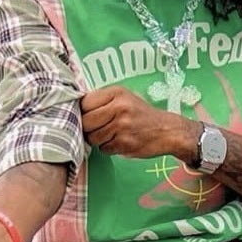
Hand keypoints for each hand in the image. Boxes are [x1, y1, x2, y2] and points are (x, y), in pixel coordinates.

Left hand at [80, 86, 195, 160]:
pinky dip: (109, 148)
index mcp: (116, 93)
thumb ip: (102, 102)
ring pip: (93, 137)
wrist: (167, 130)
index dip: (82, 112)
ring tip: (111, 135)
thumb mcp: (124, 99)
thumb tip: (74, 110)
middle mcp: (119, 107)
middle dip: (88, 128)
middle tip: (98, 128)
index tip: (87, 116)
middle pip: (86, 121)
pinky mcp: (125, 143)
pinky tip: (120, 142)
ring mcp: (122, 126)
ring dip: (98, 140)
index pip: (84, 103)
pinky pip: (104, 149)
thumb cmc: (141, 115)